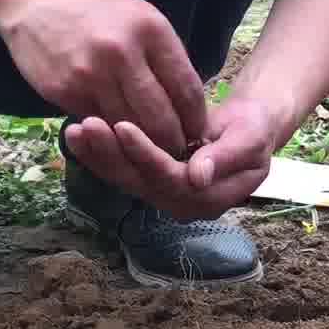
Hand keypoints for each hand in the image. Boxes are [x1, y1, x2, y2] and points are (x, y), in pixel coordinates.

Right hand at [0, 0, 208, 154]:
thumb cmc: (91, 4)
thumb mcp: (138, 14)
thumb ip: (162, 55)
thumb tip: (187, 102)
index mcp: (151, 29)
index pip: (186, 89)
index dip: (196, 120)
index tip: (198, 134)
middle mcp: (123, 53)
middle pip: (160, 118)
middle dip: (173, 142)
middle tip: (176, 154)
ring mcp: (90, 74)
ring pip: (128, 128)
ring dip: (141, 144)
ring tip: (149, 151)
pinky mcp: (64, 92)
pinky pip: (97, 123)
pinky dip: (109, 132)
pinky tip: (114, 135)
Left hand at [64, 92, 293, 220]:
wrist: (246, 127)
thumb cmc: (254, 130)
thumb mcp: (251, 139)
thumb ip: (226, 157)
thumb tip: (197, 176)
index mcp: (208, 199)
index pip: (171, 179)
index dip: (146, 155)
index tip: (123, 126)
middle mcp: (179, 203)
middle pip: (139, 182)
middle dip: (111, 155)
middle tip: (88, 125)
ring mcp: (161, 193)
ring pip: (124, 177)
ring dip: (97, 154)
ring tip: (75, 129)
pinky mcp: (147, 178)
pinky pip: (120, 168)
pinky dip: (97, 152)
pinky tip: (76, 134)